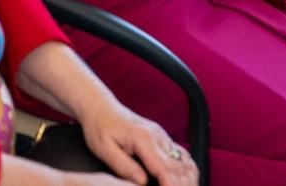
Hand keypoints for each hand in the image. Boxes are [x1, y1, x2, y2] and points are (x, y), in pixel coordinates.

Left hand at [78, 101, 198, 185]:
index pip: (164, 169)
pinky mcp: (161, 137)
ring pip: (184, 160)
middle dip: (181, 184)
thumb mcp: (103, 148)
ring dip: (187, 178)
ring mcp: (161, 135)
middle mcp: (156, 136)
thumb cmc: (99, 126)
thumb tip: (142, 182)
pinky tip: (185, 179)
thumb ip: (123, 165)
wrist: (99, 106)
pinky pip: (181, 154)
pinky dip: (187, 168)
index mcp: (143, 139)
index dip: (170, 185)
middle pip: (179, 167)